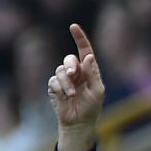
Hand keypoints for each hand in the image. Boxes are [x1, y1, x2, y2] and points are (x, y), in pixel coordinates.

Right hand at [48, 23, 105, 150]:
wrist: (79, 123)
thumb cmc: (91, 108)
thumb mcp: (98, 91)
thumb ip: (93, 73)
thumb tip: (87, 56)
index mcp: (87, 69)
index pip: (83, 50)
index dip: (79, 37)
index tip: (73, 26)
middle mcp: (75, 71)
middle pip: (68, 59)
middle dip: (70, 65)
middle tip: (73, 74)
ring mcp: (63, 79)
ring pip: (59, 71)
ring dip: (66, 83)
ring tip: (72, 95)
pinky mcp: (54, 87)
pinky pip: (53, 82)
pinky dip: (60, 89)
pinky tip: (65, 98)